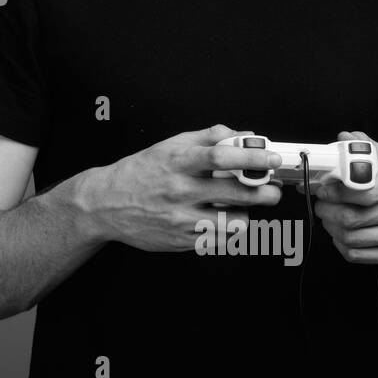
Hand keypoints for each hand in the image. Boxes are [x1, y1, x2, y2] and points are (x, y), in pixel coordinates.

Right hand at [88, 123, 282, 252]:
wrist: (105, 204)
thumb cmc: (139, 173)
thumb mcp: (168, 146)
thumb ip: (206, 138)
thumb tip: (241, 135)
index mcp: (177, 163)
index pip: (220, 158)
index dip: (251, 158)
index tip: (271, 158)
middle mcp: (179, 192)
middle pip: (235, 194)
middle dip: (264, 193)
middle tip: (272, 190)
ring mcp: (181, 220)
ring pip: (234, 224)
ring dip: (246, 215)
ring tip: (239, 207)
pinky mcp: (182, 242)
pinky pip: (220, 241)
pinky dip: (229, 232)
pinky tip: (222, 221)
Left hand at [302, 131, 377, 263]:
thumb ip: (364, 147)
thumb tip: (344, 138)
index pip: (363, 191)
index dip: (335, 192)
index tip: (323, 189)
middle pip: (352, 217)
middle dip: (326, 210)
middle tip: (320, 203)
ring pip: (351, 237)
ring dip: (330, 227)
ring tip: (327, 216)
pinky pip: (357, 255)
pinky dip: (341, 245)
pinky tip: (340, 233)